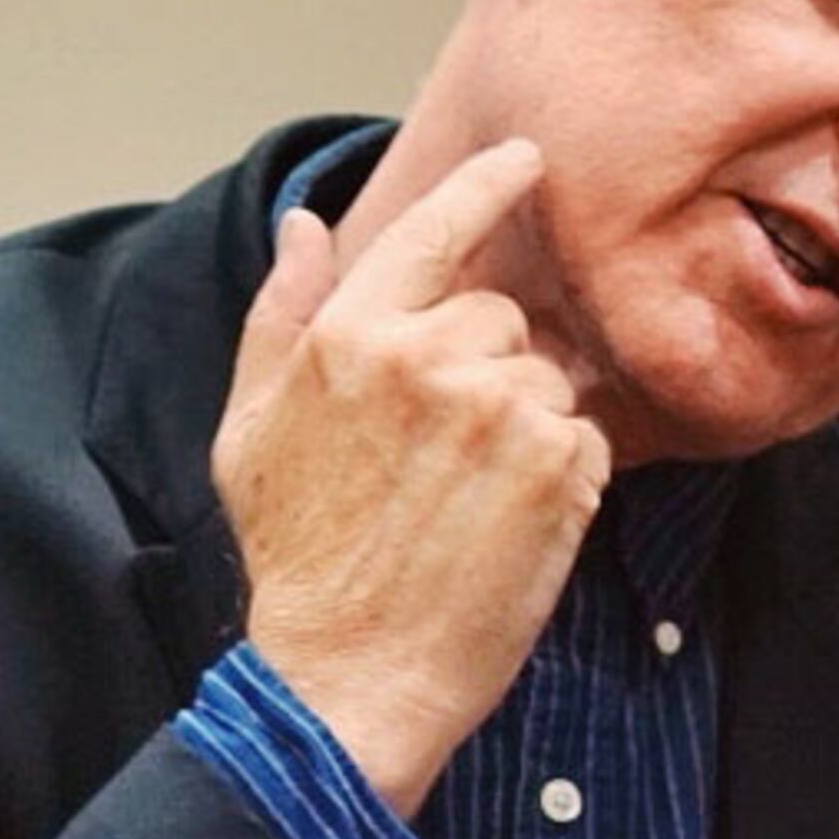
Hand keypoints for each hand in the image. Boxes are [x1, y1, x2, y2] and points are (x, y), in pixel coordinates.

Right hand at [213, 138, 606, 814]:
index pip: (434, 230)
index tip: (527, 161)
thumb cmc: (297, 561)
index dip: (486, 186)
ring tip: (470, 503)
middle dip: (488, 369)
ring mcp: (501, 409)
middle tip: (444, 458)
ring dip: (528, 428)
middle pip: (501, 318)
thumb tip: (305, 224)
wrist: (350, 677)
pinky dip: (566, 477)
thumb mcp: (250, 428)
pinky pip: (588, 438)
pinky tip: (510, 527)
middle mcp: (428, 357)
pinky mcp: (560, 466)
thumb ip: (281, 314)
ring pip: (550, 380)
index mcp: (350, 337)